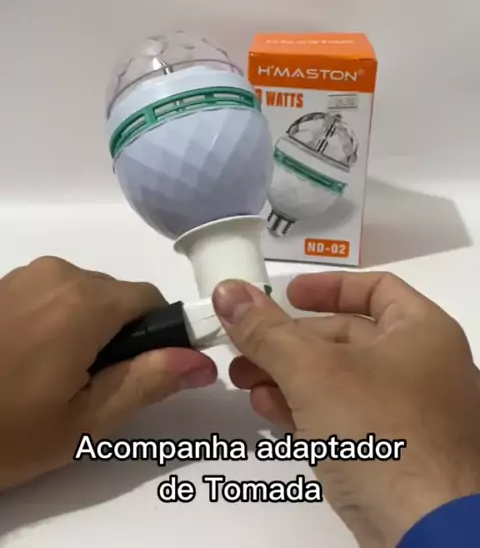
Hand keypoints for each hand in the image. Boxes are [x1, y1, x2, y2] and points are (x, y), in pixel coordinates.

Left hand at [0, 256, 216, 490]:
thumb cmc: (8, 431)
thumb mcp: (85, 421)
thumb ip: (148, 381)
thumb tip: (202, 360)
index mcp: (84, 301)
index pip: (150, 300)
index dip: (158, 336)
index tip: (140, 375)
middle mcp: (56, 273)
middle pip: (115, 297)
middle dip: (116, 337)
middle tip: (87, 391)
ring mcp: (22, 275)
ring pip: (81, 295)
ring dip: (83, 330)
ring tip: (50, 381)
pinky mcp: (0, 283)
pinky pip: (48, 295)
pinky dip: (52, 322)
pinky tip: (24, 362)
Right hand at [213, 273, 479, 547]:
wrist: (430, 535)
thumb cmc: (380, 432)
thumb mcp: (314, 372)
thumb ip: (267, 331)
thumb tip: (227, 291)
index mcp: (422, 331)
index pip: (375, 286)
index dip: (327, 286)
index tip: (285, 294)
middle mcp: (423, 366)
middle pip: (348, 335)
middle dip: (290, 340)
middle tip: (243, 345)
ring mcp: (412, 414)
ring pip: (341, 380)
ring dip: (289, 375)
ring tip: (243, 379)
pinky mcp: (397, 454)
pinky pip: (347, 416)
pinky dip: (307, 407)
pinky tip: (268, 409)